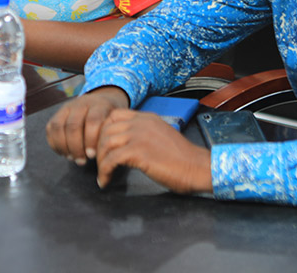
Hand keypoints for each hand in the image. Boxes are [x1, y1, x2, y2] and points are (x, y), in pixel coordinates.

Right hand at [45, 86, 129, 164]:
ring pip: (58, 126)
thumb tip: (107, 156)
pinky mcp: (58, 113)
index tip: (93, 155)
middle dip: (76, 147)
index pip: (92, 121)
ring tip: (72, 158)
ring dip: (63, 146)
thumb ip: (111, 134)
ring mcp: (67, 107)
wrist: (103, 100)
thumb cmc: (111, 118)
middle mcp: (81, 103)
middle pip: (73, 125)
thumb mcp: (116, 121)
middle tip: (82, 161)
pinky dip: (55, 143)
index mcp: (99, 105)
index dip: (91, 140)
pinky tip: (65, 153)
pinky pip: (51, 128)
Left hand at [95, 109, 212, 194]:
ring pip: (105, 143)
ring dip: (100, 161)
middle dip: (98, 147)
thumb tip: (127, 145)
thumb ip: (144, 134)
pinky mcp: (138, 152)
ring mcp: (139, 136)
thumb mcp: (161, 136)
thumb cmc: (184, 159)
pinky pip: (110, 159)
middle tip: (99, 162)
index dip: (103, 130)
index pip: (114, 115)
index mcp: (147, 118)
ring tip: (102, 174)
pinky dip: (104, 172)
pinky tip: (105, 181)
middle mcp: (141, 123)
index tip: (102, 146)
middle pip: (106, 129)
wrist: (198, 168)